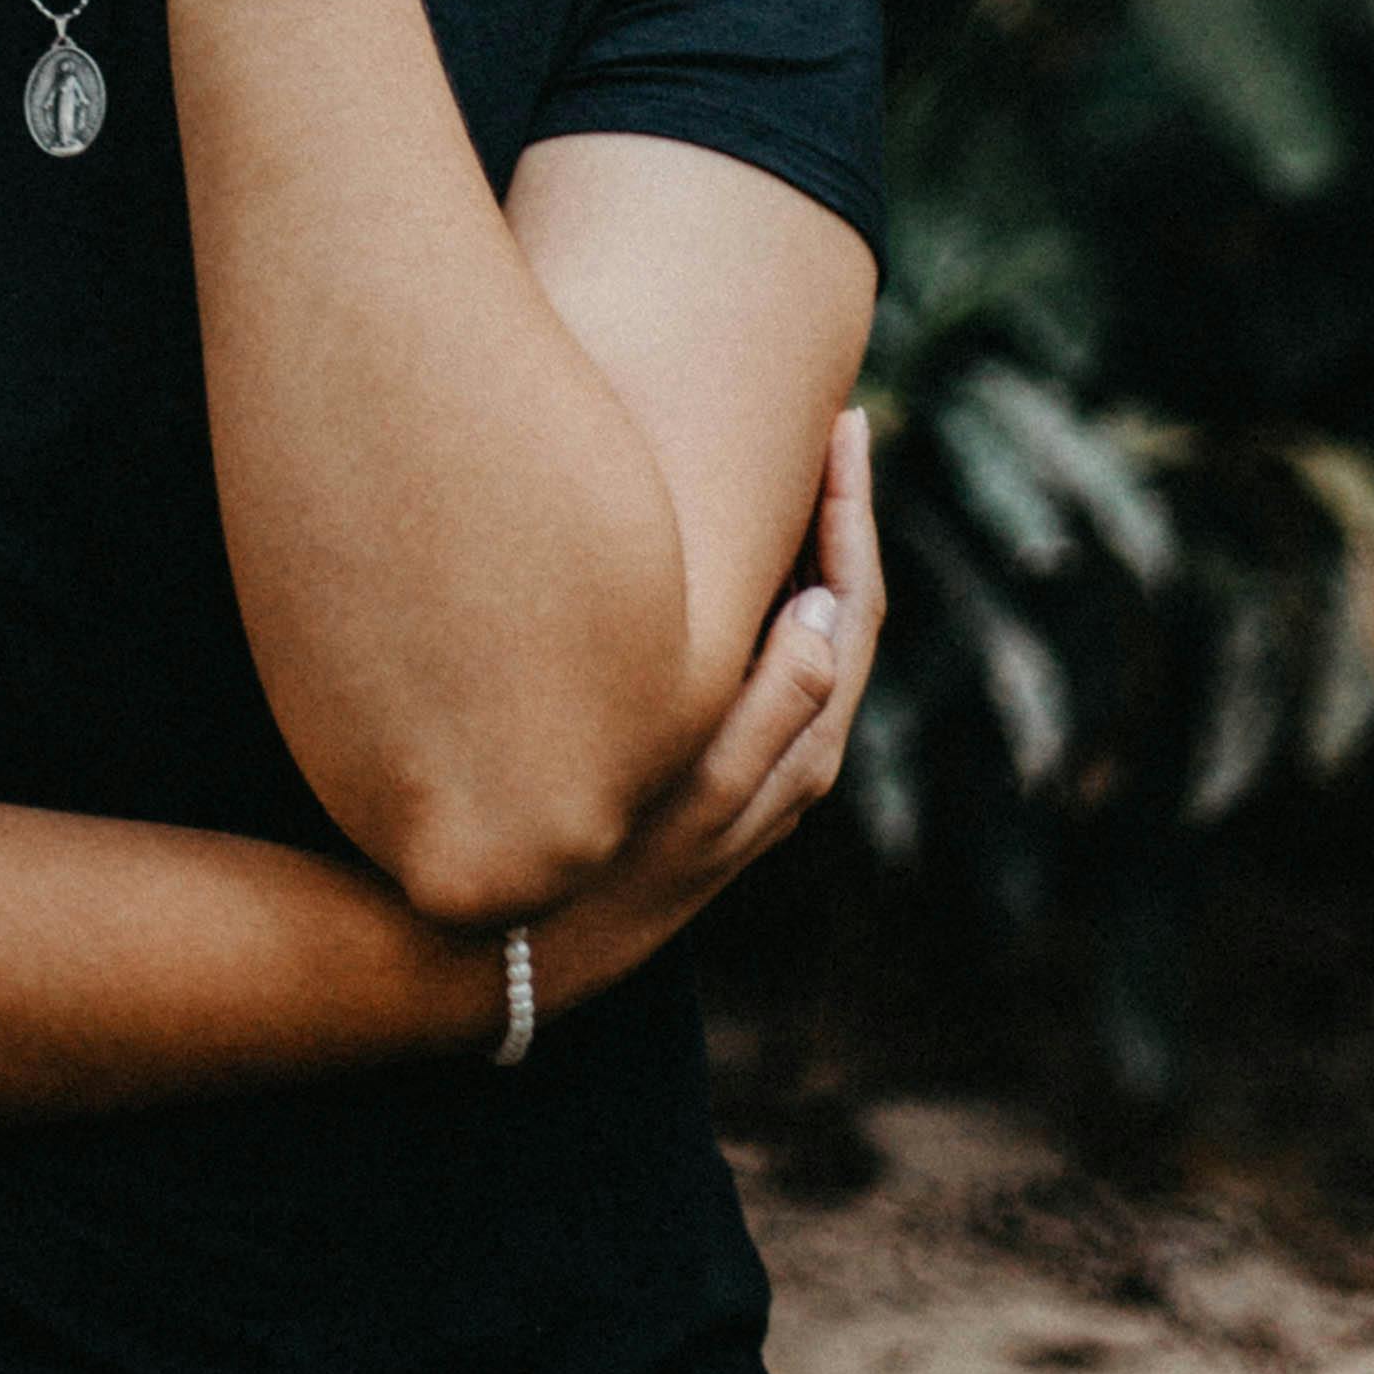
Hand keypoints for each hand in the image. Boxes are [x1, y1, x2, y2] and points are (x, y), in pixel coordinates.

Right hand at [522, 407, 882, 1021]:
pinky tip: (720, 558)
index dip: (853, 510)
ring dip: (803, 547)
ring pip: (801, 630)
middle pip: (840, 606)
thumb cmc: (604, 869)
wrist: (521, 950)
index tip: (841, 425)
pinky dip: (759, 592)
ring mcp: (749, 760)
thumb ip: (769, 710)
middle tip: (826, 423)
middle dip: (839, 513)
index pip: (852, 604)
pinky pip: (758, 656)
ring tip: (786, 469)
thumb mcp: (694, 794)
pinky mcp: (704, 763)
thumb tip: (825, 609)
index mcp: (802, 750)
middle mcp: (790, 753)